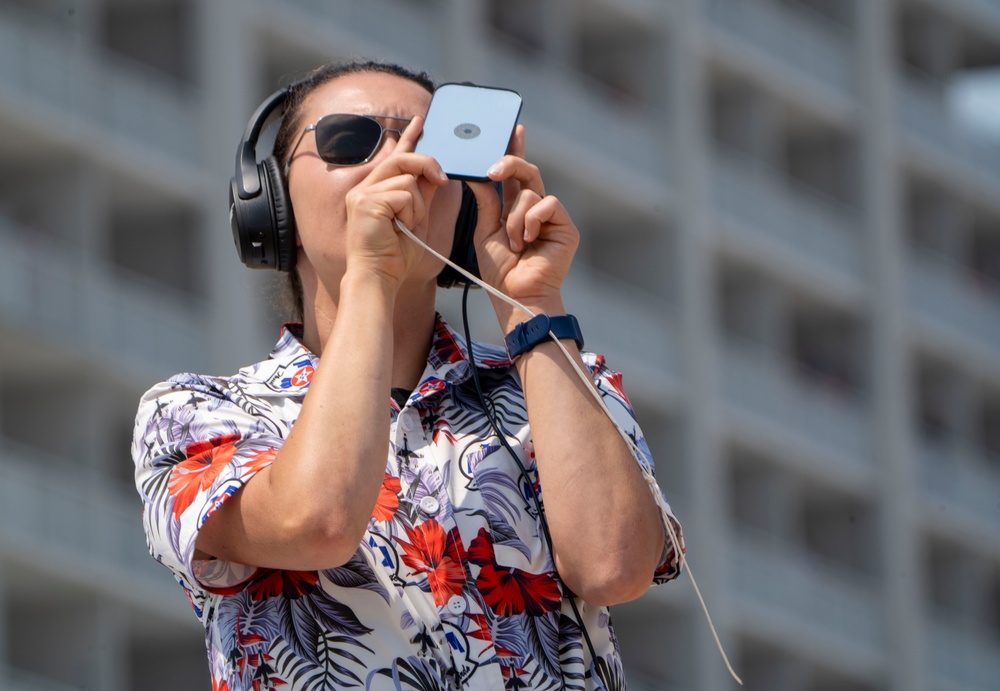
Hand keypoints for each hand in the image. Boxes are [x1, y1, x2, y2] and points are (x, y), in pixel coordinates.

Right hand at [340, 116, 449, 287]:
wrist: (379, 278)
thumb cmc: (395, 256)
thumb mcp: (416, 219)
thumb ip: (422, 195)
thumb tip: (434, 174)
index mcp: (375, 191)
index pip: (394, 157)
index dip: (408, 139)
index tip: (420, 121)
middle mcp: (365, 188)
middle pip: (402, 159)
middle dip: (427, 165)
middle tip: (442, 179)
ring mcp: (363, 194)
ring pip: (408, 179)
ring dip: (418, 205)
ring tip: (408, 226)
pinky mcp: (366, 202)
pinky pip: (404, 195)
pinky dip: (411, 213)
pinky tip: (401, 229)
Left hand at [467, 126, 579, 329]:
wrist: (516, 295)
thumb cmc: (500, 271)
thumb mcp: (485, 231)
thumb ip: (486, 201)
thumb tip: (478, 173)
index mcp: (516, 209)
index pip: (517, 174)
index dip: (516, 149)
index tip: (514, 128)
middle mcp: (536, 210)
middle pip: (527, 171)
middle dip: (511, 162)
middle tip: (493, 169)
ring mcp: (553, 218)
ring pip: (531, 193)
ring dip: (515, 219)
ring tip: (515, 244)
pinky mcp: (566, 226)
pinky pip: (547, 204)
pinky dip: (531, 221)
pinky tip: (529, 241)